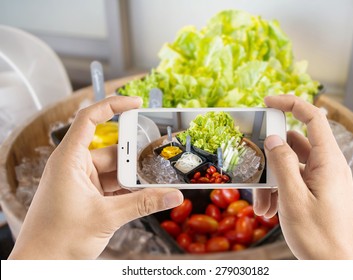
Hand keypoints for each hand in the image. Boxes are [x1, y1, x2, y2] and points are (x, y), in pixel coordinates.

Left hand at [9, 96, 182, 258]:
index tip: (137, 103)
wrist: (42, 265)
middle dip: (135, 155)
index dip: (113, 105)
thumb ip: (143, 203)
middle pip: (112, 149)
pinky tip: (146, 192)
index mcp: (70, 160)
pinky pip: (113, 185)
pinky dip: (128, 188)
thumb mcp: (107, 217)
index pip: (90, 119)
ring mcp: (82, 181)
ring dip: (134, 175)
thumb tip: (173, 195)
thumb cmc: (58, 239)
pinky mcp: (88, 195)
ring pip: (115, 169)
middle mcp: (75, 166)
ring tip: (157, 178)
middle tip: (159, 156)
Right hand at [253, 95, 352, 258]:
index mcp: (328, 161)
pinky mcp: (318, 192)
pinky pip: (294, 181)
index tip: (266, 102)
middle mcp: (328, 166)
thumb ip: (283, 163)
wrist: (336, 267)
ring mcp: (323, 179)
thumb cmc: (319, 236)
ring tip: (261, 206)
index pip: (313, 118)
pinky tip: (269, 211)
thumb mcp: (293, 198)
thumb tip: (273, 138)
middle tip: (254, 173)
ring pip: (290, 166)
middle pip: (294, 145)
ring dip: (271, 181)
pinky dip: (279, 191)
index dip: (290, 103)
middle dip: (270, 159)